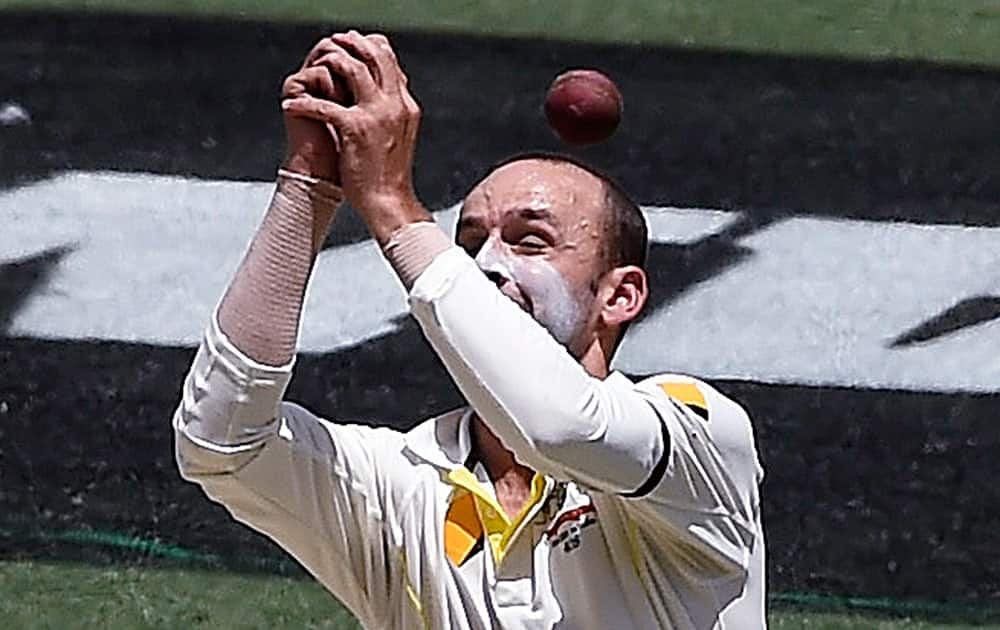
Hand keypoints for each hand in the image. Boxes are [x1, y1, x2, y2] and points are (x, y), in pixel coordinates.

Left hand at [281, 31, 426, 238]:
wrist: (388, 202)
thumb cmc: (388, 175)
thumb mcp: (397, 136)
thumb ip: (391, 112)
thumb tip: (381, 95)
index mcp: (406, 106)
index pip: (391, 63)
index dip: (370, 48)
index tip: (351, 44)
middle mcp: (395, 105)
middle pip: (375, 56)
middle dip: (351, 43)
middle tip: (331, 42)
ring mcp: (377, 115)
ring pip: (353, 69)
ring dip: (329, 62)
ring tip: (311, 67)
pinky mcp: (357, 129)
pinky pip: (325, 105)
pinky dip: (304, 104)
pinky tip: (290, 106)